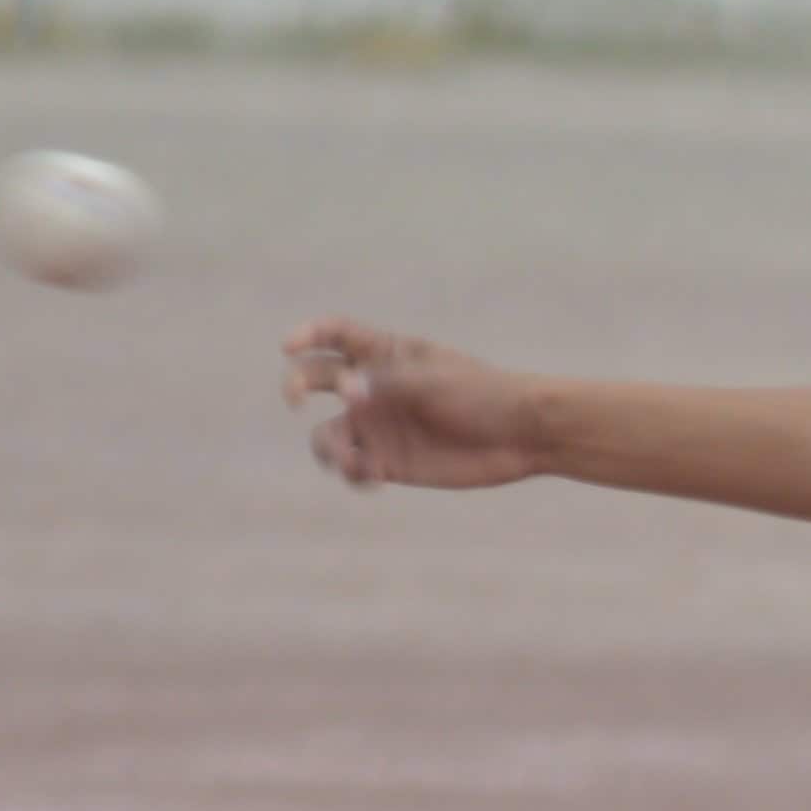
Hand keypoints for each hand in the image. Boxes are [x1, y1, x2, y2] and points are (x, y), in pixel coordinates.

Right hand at [279, 319, 546, 489]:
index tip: (288, 346)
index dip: (306, 335)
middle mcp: (372, 388)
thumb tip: (345, 392)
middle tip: (297, 398)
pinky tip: (372, 476)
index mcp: (385, 353)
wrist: (522, 436)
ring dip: (328, 448)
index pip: (334, 334)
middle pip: (314, 379)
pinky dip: (352, 473)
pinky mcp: (388, 462)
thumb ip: (387, 383)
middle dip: (296, 385)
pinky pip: (352, 468)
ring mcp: (378, 426)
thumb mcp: (434, 380)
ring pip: (325, 435)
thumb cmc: (483, 395)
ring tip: (354, 461)